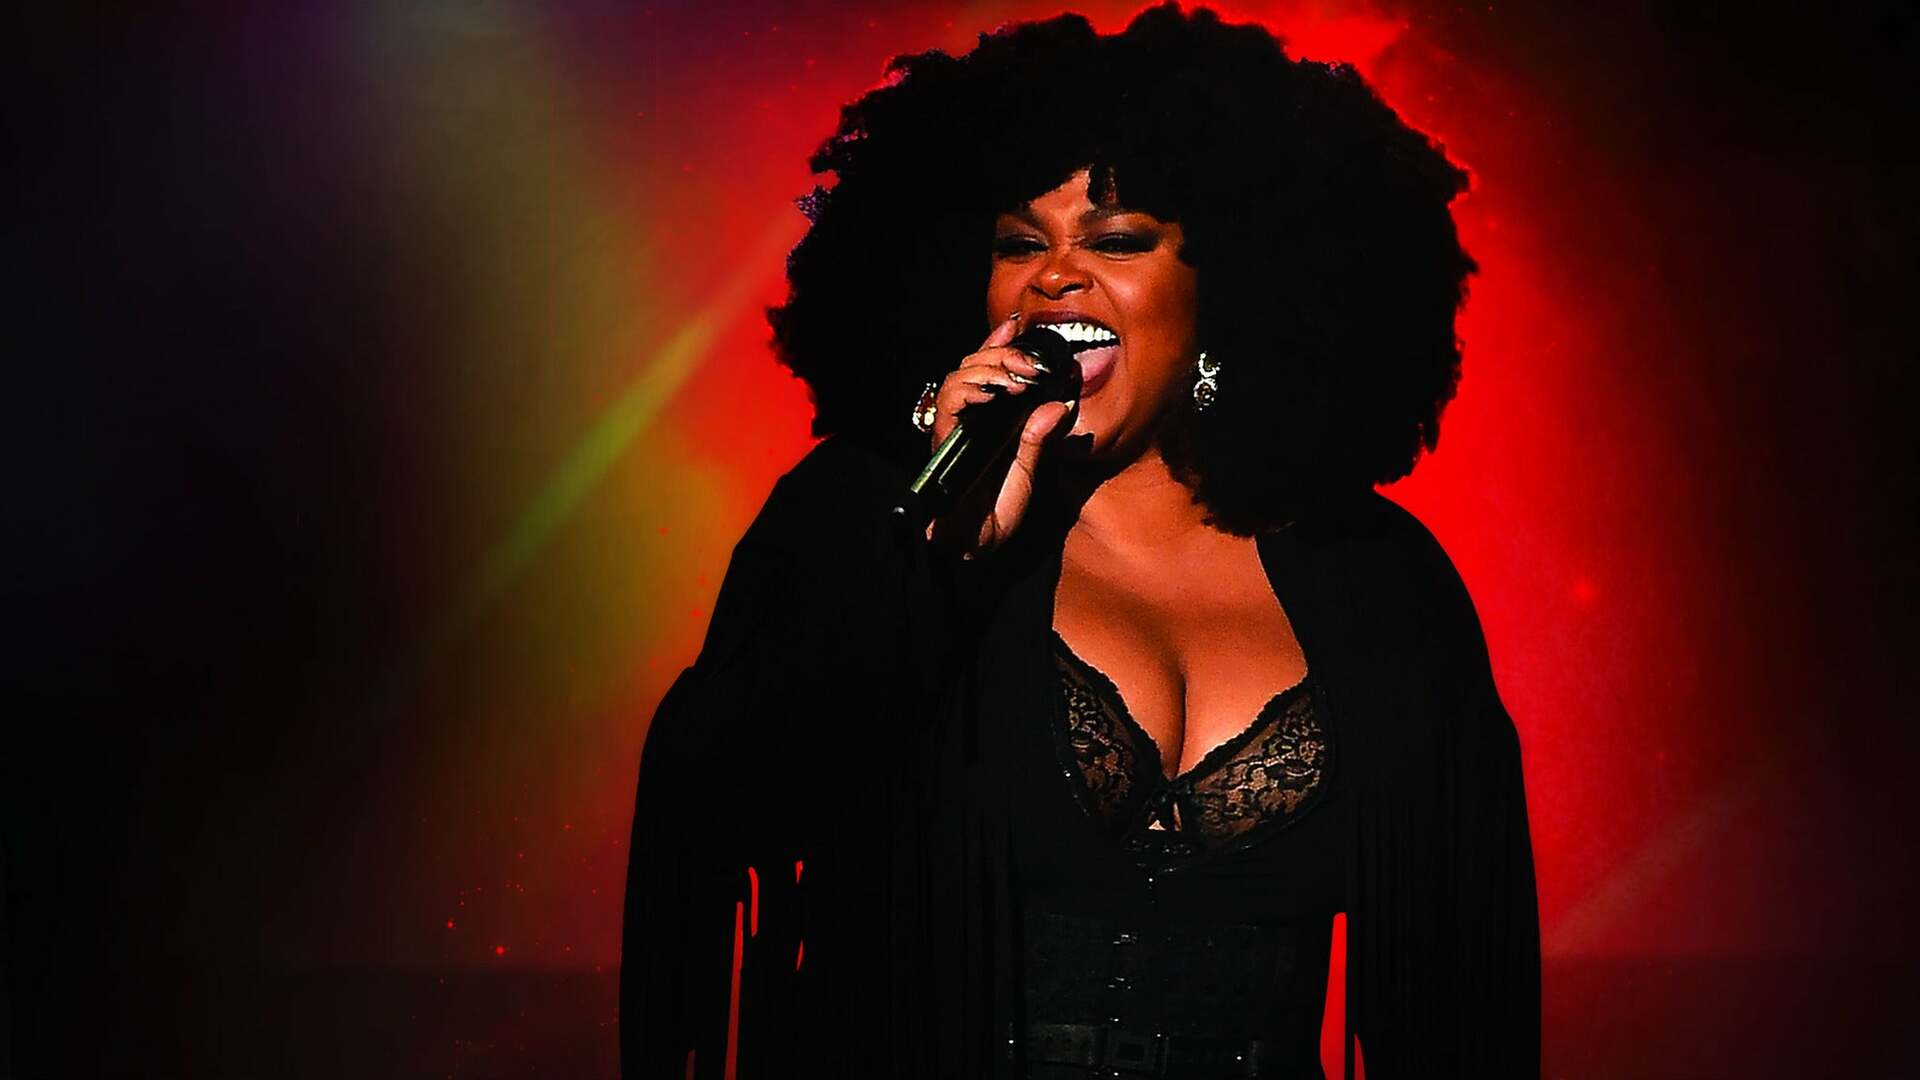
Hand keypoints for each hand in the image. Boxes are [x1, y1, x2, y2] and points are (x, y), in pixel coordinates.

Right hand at [925, 311, 1077, 553]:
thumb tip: (1061, 404)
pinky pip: (948, 404)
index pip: (989, 371)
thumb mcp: (1030, 471)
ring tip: (1016, 380)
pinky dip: (969, 392)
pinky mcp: (943, 441)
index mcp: (989, 420)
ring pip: (959, 377)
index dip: (998, 345)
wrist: (974, 546)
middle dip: (1002, 357)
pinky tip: (991, 394)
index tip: (1016, 325)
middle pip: (972, 366)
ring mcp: (954, 428)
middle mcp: (968, 419)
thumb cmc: (997, 512)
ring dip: (988, 370)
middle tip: (1030, 366)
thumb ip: (1040, 438)